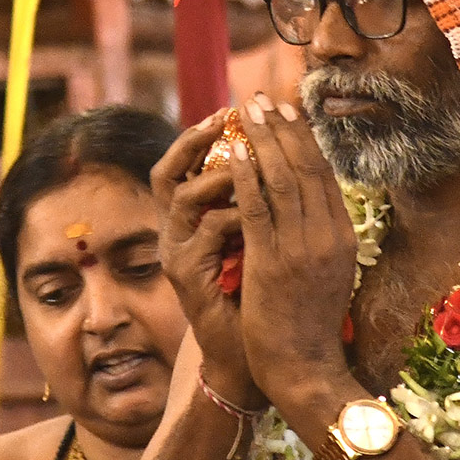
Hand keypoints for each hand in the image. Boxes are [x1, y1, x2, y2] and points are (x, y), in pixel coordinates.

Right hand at [151, 110, 264, 407]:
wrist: (253, 351)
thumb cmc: (263, 291)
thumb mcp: (265, 237)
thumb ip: (265, 201)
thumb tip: (291, 155)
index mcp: (195, 217)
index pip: (188, 163)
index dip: (206, 132)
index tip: (239, 108)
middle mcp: (179, 230)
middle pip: (167, 172)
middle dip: (196, 139)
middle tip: (230, 115)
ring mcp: (179, 253)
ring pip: (184, 197)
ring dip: (220, 176)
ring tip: (248, 164)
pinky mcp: (188, 277)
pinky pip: (207, 234)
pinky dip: (233, 217)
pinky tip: (257, 214)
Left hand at [228, 94, 359, 407]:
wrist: (305, 368)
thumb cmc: (313, 325)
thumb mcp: (331, 273)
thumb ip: (323, 238)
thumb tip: (314, 205)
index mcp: (344, 236)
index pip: (324, 176)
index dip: (305, 141)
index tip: (290, 115)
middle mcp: (328, 235)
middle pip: (306, 169)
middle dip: (284, 130)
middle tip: (266, 100)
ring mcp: (301, 248)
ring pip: (283, 180)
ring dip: (264, 141)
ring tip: (247, 114)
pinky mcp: (272, 262)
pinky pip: (258, 208)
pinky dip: (247, 176)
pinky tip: (235, 153)